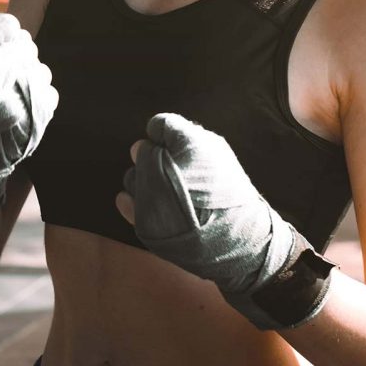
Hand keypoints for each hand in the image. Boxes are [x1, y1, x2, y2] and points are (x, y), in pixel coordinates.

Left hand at [118, 113, 333, 329]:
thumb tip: (152, 131)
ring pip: (132, 175)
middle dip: (153, 155)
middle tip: (171, 169)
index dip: (165, 133)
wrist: (240, 240)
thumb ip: (186, 133)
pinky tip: (146, 201)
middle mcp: (166, 169)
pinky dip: (131, 198)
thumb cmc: (230, 191)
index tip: (173, 143)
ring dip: (143, 177)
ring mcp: (152, 197)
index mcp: (189, 147)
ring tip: (166, 190)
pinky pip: (125, 200)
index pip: (160, 125)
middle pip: (143, 150)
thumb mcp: (217, 151)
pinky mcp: (146, 222)